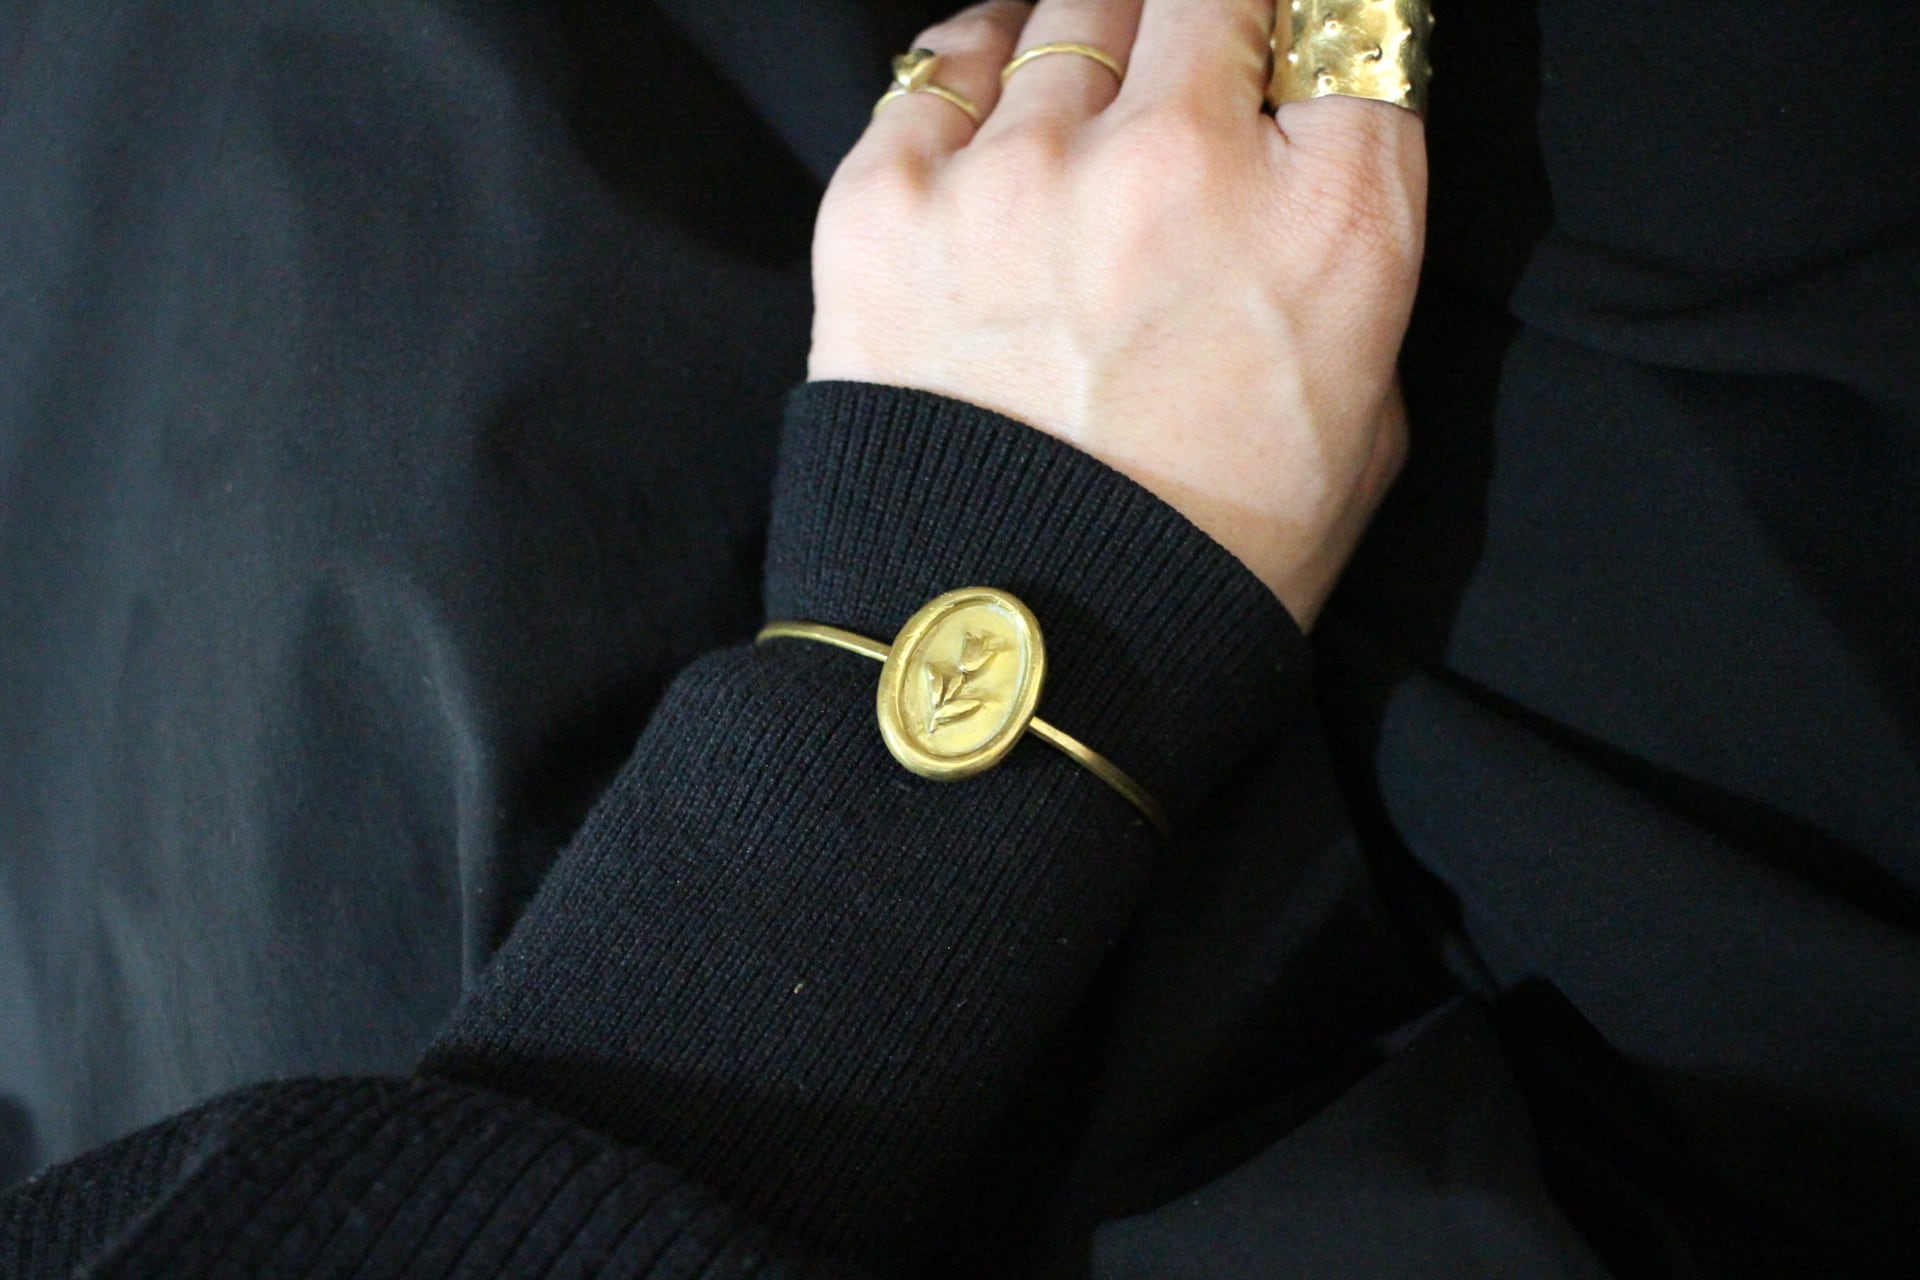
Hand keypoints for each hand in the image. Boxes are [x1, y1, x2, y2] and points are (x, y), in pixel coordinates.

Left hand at [809, 0, 1424, 628]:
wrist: (1013, 668)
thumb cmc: (1205, 560)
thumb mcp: (1368, 425)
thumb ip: (1353, 262)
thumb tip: (1313, 155)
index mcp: (1331, 220)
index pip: (1357, 19)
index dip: (1324, 39)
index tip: (1293, 69)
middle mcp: (1179, 163)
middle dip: (1215, 25)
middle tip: (1196, 85)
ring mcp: (1021, 173)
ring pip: (1078, 4)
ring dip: (1102, 47)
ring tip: (1094, 127)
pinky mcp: (888, 200)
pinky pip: (944, 59)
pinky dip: (982, 69)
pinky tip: (998, 119)